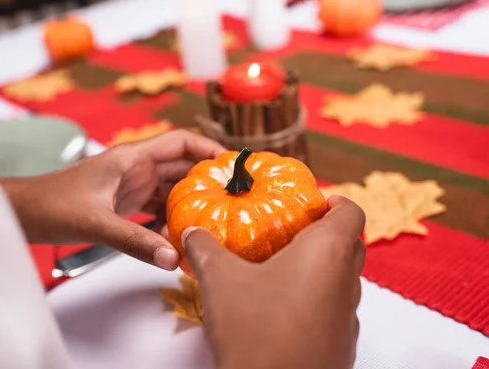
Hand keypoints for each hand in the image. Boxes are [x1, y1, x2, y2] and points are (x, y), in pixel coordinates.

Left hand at [1, 129, 225, 269]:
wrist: (24, 212)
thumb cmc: (52, 205)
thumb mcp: (96, 222)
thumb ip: (134, 241)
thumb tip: (173, 259)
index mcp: (131, 157)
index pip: (180, 142)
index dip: (208, 150)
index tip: (233, 167)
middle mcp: (135, 168)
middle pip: (181, 167)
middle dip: (206, 181)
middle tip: (233, 201)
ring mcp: (130, 186)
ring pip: (171, 189)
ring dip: (189, 203)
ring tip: (214, 221)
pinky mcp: (124, 203)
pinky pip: (156, 208)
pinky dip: (169, 220)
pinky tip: (178, 238)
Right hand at [183, 196, 364, 368]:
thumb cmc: (255, 330)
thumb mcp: (220, 280)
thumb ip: (205, 248)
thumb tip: (193, 233)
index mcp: (328, 253)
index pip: (351, 211)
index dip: (335, 199)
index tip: (311, 200)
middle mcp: (347, 283)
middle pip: (351, 243)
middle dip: (325, 231)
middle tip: (290, 230)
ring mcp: (348, 317)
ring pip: (343, 279)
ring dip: (320, 267)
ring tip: (279, 269)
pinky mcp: (341, 345)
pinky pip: (334, 310)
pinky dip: (316, 299)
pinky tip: (280, 309)